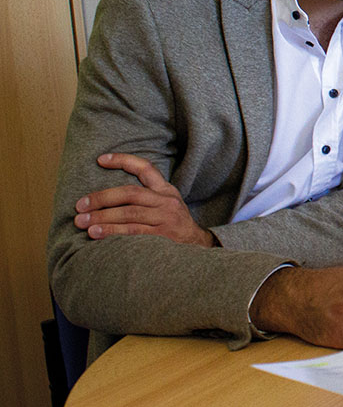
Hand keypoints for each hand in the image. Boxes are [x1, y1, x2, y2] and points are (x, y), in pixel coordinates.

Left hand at [73, 152, 213, 246]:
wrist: (198, 247)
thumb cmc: (173, 225)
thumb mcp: (166, 204)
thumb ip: (145, 197)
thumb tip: (107, 195)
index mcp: (166, 190)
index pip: (145, 168)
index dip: (123, 160)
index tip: (100, 159)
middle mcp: (166, 202)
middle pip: (130, 194)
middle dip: (102, 198)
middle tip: (80, 206)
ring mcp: (166, 219)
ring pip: (129, 214)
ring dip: (102, 218)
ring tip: (82, 222)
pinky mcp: (163, 237)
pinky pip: (133, 233)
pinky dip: (113, 233)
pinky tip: (97, 236)